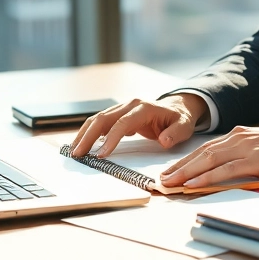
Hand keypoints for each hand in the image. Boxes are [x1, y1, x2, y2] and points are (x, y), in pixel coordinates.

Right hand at [69, 94, 206, 157]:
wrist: (177, 108)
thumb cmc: (180, 119)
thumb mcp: (184, 126)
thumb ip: (175, 133)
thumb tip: (164, 141)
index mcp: (144, 107)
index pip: (122, 123)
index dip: (110, 138)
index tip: (101, 154)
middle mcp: (129, 105)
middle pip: (103, 118)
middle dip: (88, 136)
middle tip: (77, 153)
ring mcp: (122, 108)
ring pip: (97, 119)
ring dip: (84, 134)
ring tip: (74, 150)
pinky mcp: (118, 115)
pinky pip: (100, 122)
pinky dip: (89, 132)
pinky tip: (81, 144)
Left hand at [160, 121, 258, 188]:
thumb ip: (244, 156)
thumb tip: (229, 170)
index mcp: (237, 136)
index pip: (205, 148)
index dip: (186, 160)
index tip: (172, 170)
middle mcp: (236, 140)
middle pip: (200, 153)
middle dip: (179, 167)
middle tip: (161, 179)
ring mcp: (244, 149)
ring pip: (207, 160)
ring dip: (186, 172)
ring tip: (170, 182)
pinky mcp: (254, 161)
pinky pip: (225, 170)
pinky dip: (206, 177)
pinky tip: (193, 184)